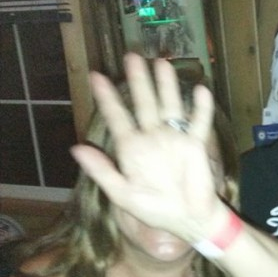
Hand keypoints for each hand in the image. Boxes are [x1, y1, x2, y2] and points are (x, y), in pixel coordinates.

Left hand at [71, 53, 222, 241]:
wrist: (189, 220)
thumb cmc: (156, 210)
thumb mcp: (122, 194)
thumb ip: (101, 170)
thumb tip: (76, 147)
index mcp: (132, 148)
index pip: (117, 117)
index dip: (106, 97)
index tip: (96, 76)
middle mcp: (153, 138)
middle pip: (144, 103)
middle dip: (138, 80)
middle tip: (131, 57)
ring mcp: (175, 139)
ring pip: (170, 105)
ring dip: (166, 85)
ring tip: (161, 63)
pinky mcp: (196, 145)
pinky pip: (199, 122)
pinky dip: (200, 107)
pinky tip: (200, 89)